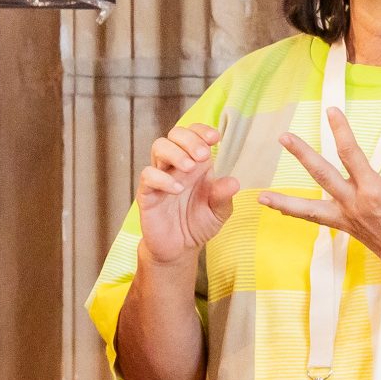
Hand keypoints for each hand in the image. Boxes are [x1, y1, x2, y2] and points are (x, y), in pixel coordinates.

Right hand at [135, 119, 241, 270]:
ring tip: (189, 168)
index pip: (194, 134)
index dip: (202, 131)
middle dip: (189, 139)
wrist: (179, 248)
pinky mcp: (148, 192)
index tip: (216, 138)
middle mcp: (177, 165)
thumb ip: (224, 197)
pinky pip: (148, 175)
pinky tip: (176, 189)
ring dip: (175, 153)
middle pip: (175, 134)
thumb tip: (233, 182)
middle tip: (203, 155)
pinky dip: (162, 178)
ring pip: (159, 147)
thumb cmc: (198, 224)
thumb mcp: (219, 212)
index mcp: (197, 164)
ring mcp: (161, 176)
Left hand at [259, 112, 380, 283]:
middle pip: (322, 175)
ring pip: (309, 208)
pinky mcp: (343, 226)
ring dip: (285, 201)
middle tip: (284, 137)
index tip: (331, 111)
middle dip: (302, 155)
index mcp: (373, 190)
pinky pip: (314, 220)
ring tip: (261, 196)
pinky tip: (277, 209)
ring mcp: (345, 217)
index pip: (351, 154)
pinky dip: (295, 213)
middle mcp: (354, 203)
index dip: (341, 131)